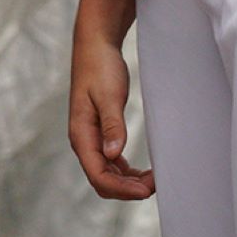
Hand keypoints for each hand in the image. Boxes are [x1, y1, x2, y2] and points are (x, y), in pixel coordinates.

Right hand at [67, 32, 155, 199]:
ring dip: (128, 182)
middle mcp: (83, 140)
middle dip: (126, 189)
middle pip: (101, 179)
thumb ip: (112, 125)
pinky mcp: (100, 133)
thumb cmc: (100, 67)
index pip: (98, 175)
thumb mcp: (109, 95)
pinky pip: (112, 162)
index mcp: (81, 134)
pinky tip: (143, 172)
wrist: (95, 46)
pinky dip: (126, 172)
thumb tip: (113, 155)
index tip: (147, 190)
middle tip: (155, 186)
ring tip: (153, 181)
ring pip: (107, 174)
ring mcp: (91, 138)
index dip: (121, 188)